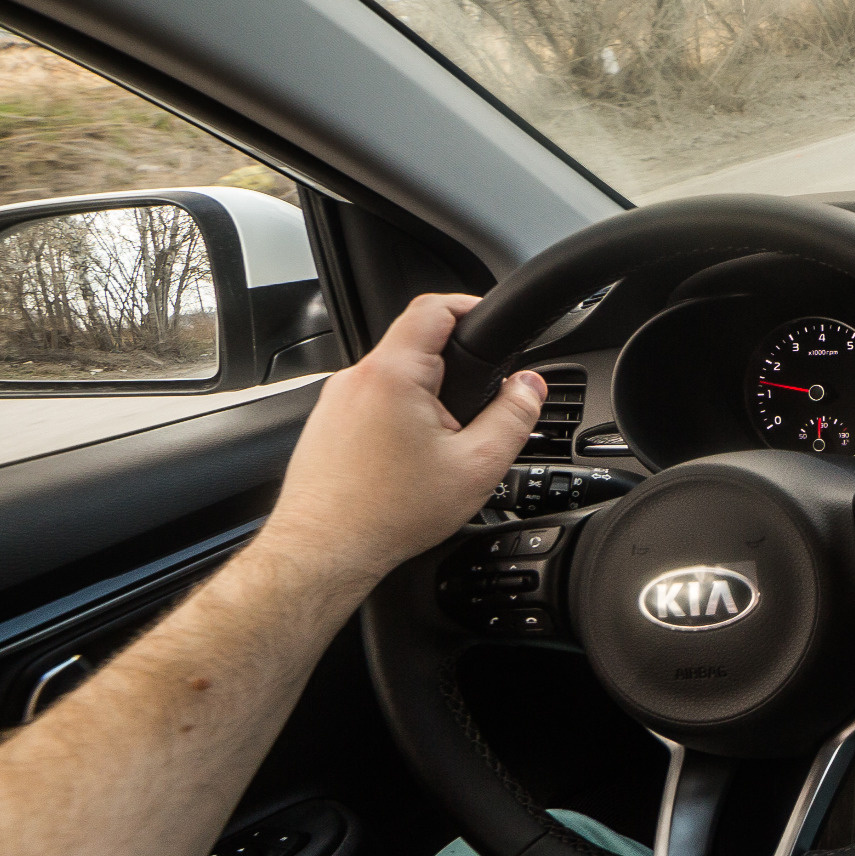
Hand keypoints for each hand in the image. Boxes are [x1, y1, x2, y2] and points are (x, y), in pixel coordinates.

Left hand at [256, 294, 546, 597]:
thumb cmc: (388, 514)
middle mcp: (356, 379)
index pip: (433, 309)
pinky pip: (371, 404)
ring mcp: (334, 402)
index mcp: (393, 375)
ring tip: (439, 447)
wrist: (324, 550)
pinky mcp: (324, 425)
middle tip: (475, 409)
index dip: (469, 305)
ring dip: (424, 399)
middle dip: (452, 370)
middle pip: (415, 346)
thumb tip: (530, 386)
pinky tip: (408, 462)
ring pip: (393, 379)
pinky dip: (397, 420)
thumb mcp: (477, 466)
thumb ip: (514, 416)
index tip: (490, 320)